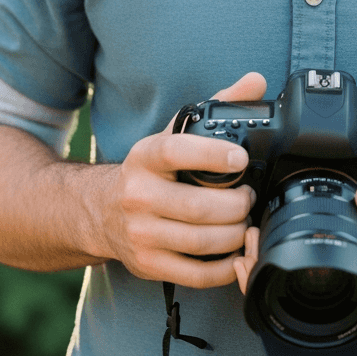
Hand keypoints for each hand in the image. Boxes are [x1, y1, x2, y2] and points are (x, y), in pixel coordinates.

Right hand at [98, 71, 266, 286]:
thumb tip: (255, 81)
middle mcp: (137, 196)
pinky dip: (224, 268)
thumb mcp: (173, 135)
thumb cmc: (150, 171)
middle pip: (197, 207)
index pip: (174, 152)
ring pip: (200, 241)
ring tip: (245, 223)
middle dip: (237, 205)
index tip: (240, 159)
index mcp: (144, 158)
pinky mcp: (148, 264)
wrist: (101, 211)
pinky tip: (236, 252)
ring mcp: (141, 234)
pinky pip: (195, 274)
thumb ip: (217, 105)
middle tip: (249, 197)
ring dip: (235, 235)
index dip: (210, 155)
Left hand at [233, 183, 356, 320]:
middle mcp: (355, 310)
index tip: (253, 254)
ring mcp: (350, 302)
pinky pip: (310, 285)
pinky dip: (291, 266)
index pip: (305, 308)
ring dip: (273, 269)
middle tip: (248, 239)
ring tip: (255, 239)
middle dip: (263, 274)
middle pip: (293, 302)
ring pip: (298, 296)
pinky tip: (278, 244)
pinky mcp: (349, 289)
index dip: (271, 284)